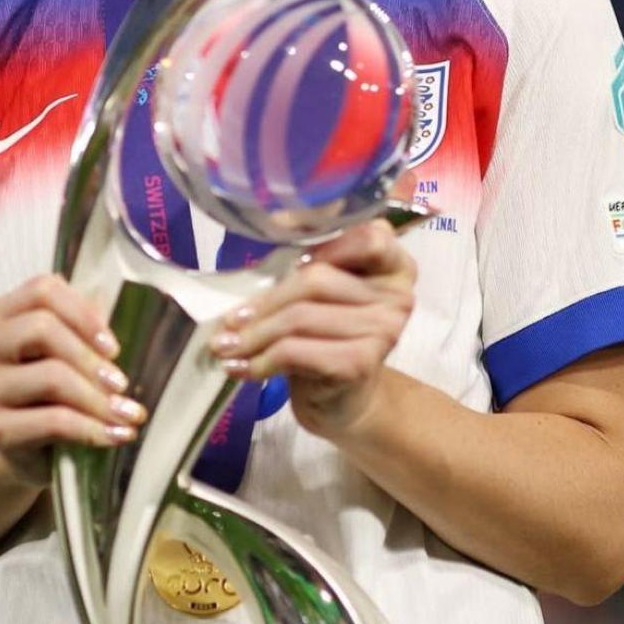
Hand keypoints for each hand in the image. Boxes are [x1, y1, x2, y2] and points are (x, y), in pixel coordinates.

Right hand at [0, 274, 146, 483]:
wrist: (17, 450)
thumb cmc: (48, 393)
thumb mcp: (65, 355)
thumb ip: (82, 327)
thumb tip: (111, 305)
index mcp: (1, 316)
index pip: (42, 290)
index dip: (83, 313)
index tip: (113, 345)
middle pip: (41, 328)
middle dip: (90, 357)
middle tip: (121, 383)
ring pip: (51, 377)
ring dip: (99, 398)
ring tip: (129, 414)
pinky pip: (54, 421)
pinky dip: (93, 429)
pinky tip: (117, 434)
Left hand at [210, 215, 416, 438]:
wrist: (343, 402)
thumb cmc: (327, 340)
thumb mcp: (323, 296)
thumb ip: (312, 263)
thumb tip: (273, 222)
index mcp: (395, 268)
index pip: (369, 236)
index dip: (324, 236)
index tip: (281, 240)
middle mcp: (397, 297)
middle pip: (317, 279)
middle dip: (266, 301)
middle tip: (229, 320)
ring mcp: (383, 331)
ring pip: (300, 316)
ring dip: (254, 334)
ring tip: (225, 346)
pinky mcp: (359, 364)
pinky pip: (295, 351)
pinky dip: (260, 360)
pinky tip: (239, 368)